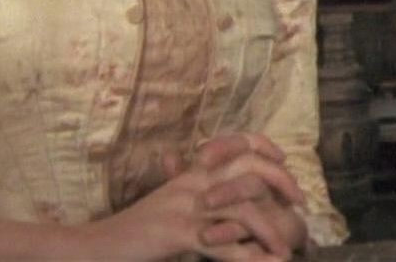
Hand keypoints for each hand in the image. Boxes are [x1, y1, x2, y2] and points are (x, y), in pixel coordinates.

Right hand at [105, 133, 306, 259]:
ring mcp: (185, 207)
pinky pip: (222, 246)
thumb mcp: (167, 208)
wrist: (95, 247)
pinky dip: (248, 259)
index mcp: (190, 174)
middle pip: (246, 169)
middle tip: (300, 203)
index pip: (234, 145)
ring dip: (269, 231)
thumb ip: (192, 200)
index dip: (263, 147)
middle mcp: (192, 183)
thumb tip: (219, 210)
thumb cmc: (132, 233)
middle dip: (279, 183)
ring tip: (286, 251)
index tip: (284, 160)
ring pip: (241, 210)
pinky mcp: (178, 234)